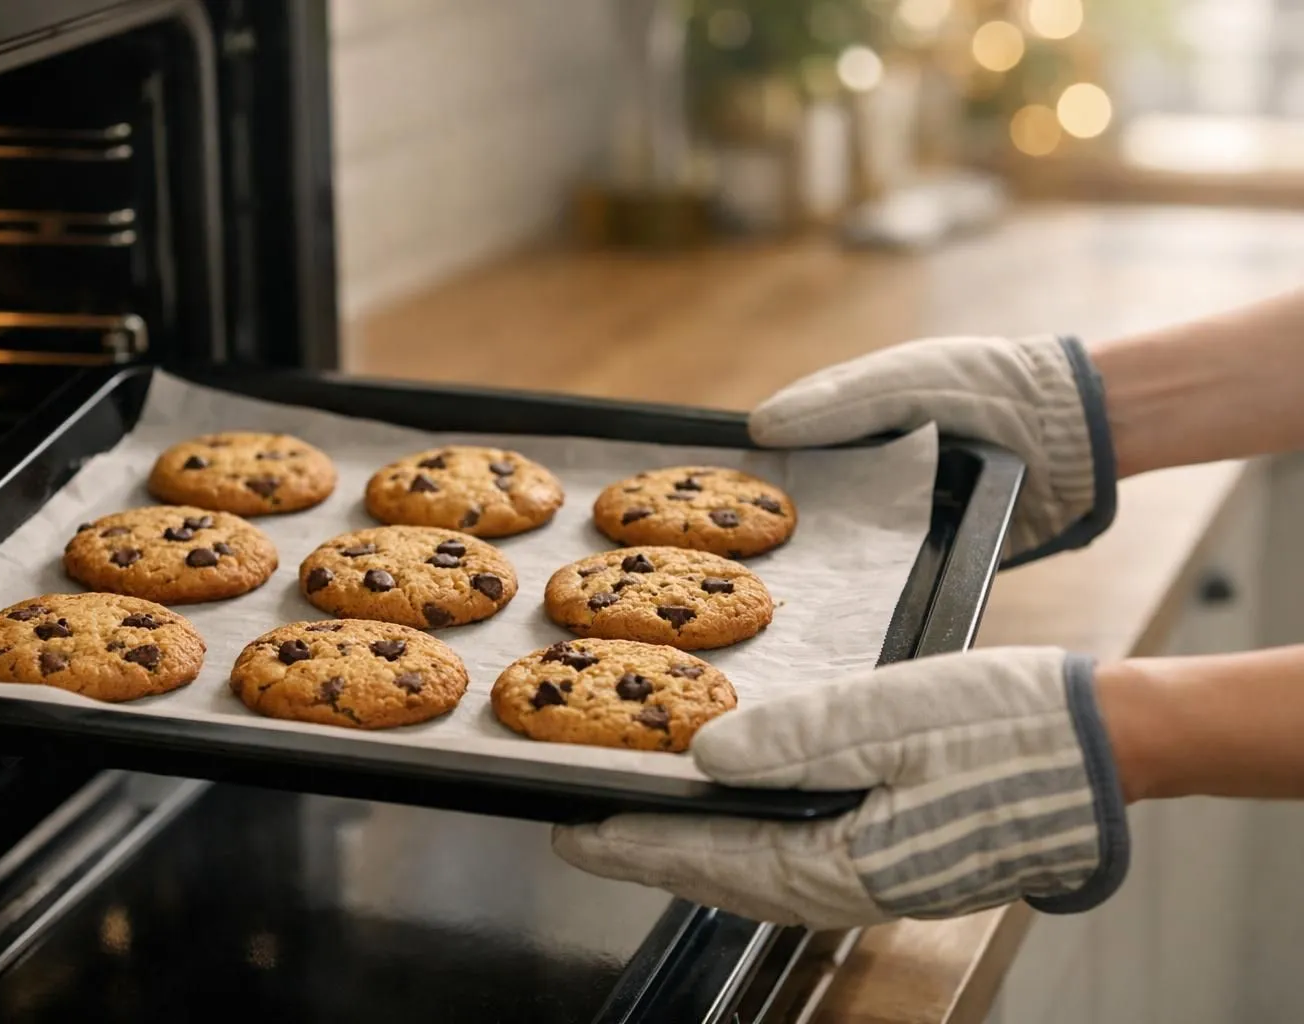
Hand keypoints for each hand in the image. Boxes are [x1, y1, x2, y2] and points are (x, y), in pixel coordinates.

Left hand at [552, 648, 1130, 929]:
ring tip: (642, 827)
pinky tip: (732, 820)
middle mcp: (850, 886)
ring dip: (693, 852)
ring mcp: (875, 877)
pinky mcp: (895, 856)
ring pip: (755, 875)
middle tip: (585, 832)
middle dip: (650, 854)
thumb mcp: (892, 716)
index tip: (571, 830)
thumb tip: (705, 756)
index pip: (708, 858)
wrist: (1104, 748)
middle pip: (723, 876)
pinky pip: (794, 863)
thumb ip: (796, 741)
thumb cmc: (1007, 728)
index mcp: (842, 862)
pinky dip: (744, 846)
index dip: (633, 843)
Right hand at [749, 335, 1116, 566]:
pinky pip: (875, 579)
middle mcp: (858, 472)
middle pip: (796, 506)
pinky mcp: (919, 557)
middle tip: (727, 557)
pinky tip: (823, 602)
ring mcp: (887, 517)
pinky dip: (852, 590)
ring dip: (806, 563)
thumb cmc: (977, 387)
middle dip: (765, 531)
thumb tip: (758, 429)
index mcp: (843, 422)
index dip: (742, 475)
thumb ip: (833, 403)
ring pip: (831, 546)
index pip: (776, 453)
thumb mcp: (899, 380)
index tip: (706, 501)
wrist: (1065, 433)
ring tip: (764, 585)